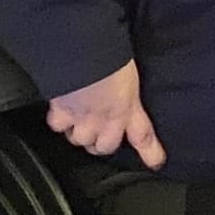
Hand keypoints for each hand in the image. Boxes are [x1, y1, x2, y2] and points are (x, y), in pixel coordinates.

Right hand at [46, 59, 165, 168]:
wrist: (84, 51)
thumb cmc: (110, 54)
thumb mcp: (129, 72)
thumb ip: (127, 86)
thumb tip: (125, 83)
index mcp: (129, 107)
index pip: (143, 137)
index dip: (151, 153)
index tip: (156, 163)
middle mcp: (107, 119)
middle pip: (104, 147)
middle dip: (100, 141)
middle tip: (98, 131)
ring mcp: (84, 119)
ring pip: (80, 140)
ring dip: (78, 132)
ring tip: (77, 119)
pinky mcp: (62, 113)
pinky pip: (58, 126)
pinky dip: (58, 120)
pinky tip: (59, 111)